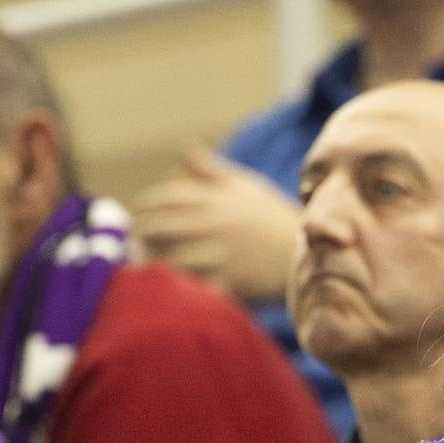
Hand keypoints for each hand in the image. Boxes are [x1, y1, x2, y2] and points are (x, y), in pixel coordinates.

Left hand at [133, 151, 303, 303]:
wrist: (312, 253)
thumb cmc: (273, 218)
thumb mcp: (248, 186)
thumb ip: (212, 171)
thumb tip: (185, 150)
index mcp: (216, 198)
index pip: (165, 198)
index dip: (143, 207)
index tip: (134, 216)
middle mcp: (216, 224)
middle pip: (159, 228)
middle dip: (140, 236)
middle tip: (131, 244)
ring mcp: (223, 255)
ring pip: (171, 260)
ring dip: (153, 264)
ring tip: (142, 268)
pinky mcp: (231, 284)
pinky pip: (195, 290)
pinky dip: (179, 292)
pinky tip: (170, 292)